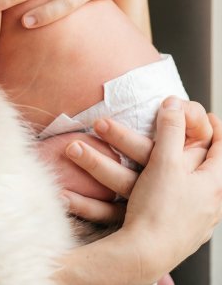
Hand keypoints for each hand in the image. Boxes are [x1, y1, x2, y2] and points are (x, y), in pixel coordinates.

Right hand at [62, 98, 221, 278]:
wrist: (144, 254)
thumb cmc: (158, 209)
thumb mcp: (165, 161)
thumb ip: (171, 130)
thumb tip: (174, 104)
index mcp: (215, 184)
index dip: (217, 128)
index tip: (208, 116)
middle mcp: (213, 204)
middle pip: (213, 167)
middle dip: (200, 147)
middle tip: (190, 131)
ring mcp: (201, 220)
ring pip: (200, 187)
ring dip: (189, 170)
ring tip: (176, 158)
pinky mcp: (186, 232)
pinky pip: (188, 203)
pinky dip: (181, 190)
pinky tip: (167, 190)